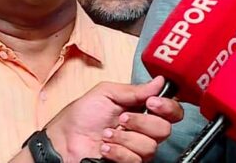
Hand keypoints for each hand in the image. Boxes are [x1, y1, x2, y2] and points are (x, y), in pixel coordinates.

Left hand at [45, 76, 182, 162]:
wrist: (63, 141)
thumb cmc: (80, 116)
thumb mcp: (106, 93)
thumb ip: (135, 90)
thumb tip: (160, 81)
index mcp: (143, 109)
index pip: (172, 110)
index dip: (168, 107)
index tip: (151, 103)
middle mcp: (144, 129)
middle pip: (165, 129)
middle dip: (142, 123)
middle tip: (122, 118)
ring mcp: (137, 148)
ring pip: (150, 146)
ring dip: (125, 138)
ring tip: (107, 134)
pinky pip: (136, 160)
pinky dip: (118, 152)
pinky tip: (105, 147)